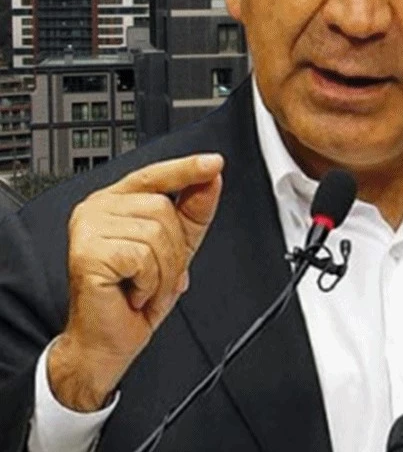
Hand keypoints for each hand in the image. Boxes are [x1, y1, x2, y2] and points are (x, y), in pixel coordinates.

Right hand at [48, 153, 224, 411]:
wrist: (108, 340)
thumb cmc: (135, 296)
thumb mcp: (176, 248)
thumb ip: (192, 212)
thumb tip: (211, 179)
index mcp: (115, 203)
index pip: (154, 175)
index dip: (186, 169)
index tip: (215, 162)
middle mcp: (96, 209)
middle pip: (163, 209)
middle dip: (174, 251)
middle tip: (156, 276)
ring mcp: (88, 228)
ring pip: (157, 233)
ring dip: (163, 271)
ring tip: (144, 287)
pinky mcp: (87, 252)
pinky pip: (144, 257)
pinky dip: (150, 282)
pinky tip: (133, 293)